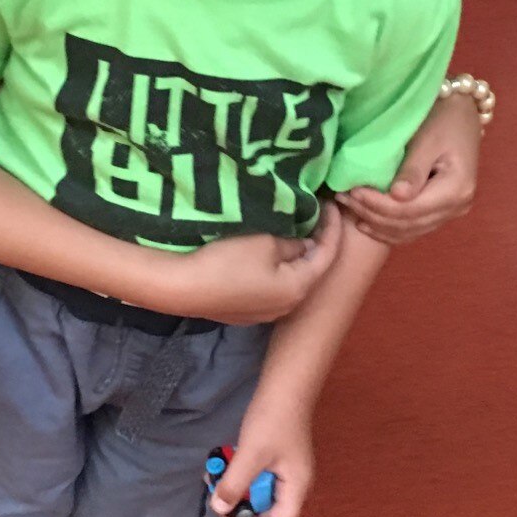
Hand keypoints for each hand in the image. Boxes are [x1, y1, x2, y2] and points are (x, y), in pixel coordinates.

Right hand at [161, 203, 343, 323]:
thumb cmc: (228, 262)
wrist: (184, 288)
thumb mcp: (266, 242)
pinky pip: (272, 288)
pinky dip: (278, 270)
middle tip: (315, 215)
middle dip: (315, 242)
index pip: (327, 254)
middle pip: (311, 270)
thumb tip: (304, 246)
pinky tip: (269, 256)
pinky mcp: (246, 313)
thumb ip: (292, 243)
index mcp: (299, 287)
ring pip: (290, 280)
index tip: (330, 203)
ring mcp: (266, 313)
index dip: (332, 227)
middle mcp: (288, 306)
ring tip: (294, 232)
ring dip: (295, 257)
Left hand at [210, 392, 314, 516]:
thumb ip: (235, 483)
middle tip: (218, 496)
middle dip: (240, 510)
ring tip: (215, 477)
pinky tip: (223, 463)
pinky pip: (256, 479)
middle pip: (267, 515)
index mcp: (296, 489)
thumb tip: (219, 509)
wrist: (285, 385)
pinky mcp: (274, 460)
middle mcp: (293, 486)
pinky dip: (239, 476)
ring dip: (236, 491)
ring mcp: (284, 473)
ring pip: (258, 496)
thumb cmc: (273, 419)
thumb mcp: (250, 454)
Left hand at [339, 92, 480, 245]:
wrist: (461, 114)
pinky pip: (413, 230)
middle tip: (343, 198)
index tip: (352, 191)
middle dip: (372, 215)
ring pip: (408, 232)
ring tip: (350, 209)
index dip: (378, 205)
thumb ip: (413, 170)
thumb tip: (396, 196)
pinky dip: (388, 230)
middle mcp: (456, 208)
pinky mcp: (442, 212)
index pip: (409, 209)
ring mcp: (450, 213)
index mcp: (455, 190)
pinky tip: (367, 224)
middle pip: (408, 224)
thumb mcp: (427, 140)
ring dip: (377, 225)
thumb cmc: (444, 120)